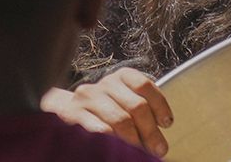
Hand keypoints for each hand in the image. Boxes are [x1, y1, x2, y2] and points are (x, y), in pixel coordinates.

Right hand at [43, 68, 173, 156]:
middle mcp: (103, 84)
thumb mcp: (122, 104)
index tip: (167, 123)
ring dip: (134, 141)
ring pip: (120, 121)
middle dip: (151, 131)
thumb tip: (161, 137)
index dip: (159, 105)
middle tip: (159, 149)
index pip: (144, 85)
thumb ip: (141, 112)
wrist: (63, 114)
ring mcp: (87, 99)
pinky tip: (118, 150)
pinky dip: (113, 143)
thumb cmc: (103, 113)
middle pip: (136, 106)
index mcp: (119, 78)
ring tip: (140, 154)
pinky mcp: (73, 115)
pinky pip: (100, 132)